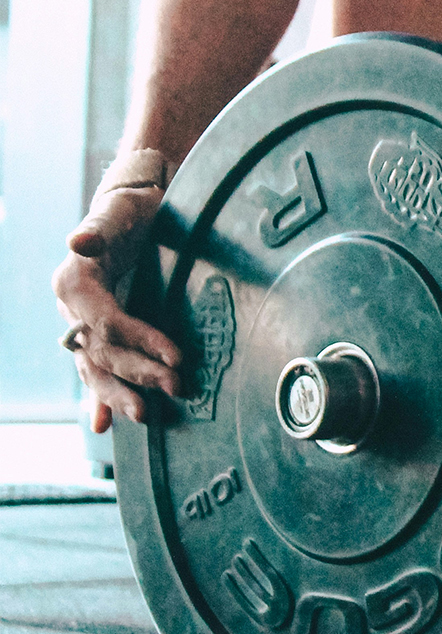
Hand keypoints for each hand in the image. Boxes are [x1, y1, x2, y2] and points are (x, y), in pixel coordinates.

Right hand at [53, 180, 184, 432]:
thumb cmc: (130, 209)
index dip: (140, 340)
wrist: (131, 208)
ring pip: (95, 367)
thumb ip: (99, 230)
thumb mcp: (118, 212)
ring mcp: (82, 323)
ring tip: (142, 416)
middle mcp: (72, 308)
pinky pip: (96, 368)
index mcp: (74, 283)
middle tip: (174, 389)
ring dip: (117, 395)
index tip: (177, 356)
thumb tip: (79, 241)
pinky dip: (99, 397)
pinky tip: (103, 425)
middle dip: (137, 373)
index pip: (107, 322)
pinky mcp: (98, 331)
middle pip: (102, 351)